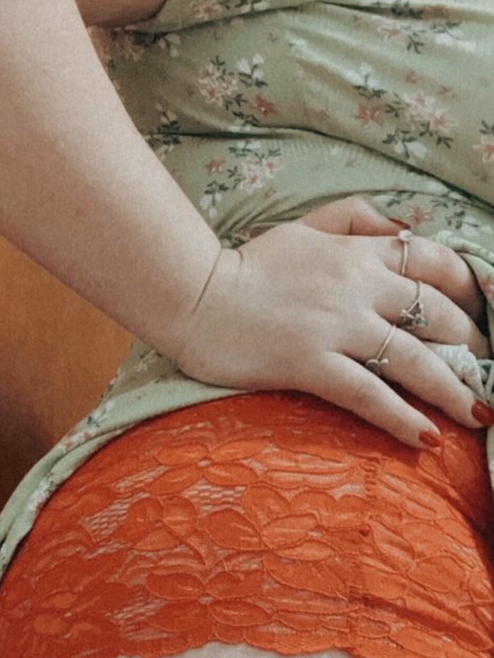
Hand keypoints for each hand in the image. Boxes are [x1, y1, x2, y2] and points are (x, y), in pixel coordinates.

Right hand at [173, 196, 492, 448]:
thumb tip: (406, 225)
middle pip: (435, 313)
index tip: (487, 313)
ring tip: (480, 413)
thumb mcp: (305, 224)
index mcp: (359, 252)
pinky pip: (368, 394)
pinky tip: (428, 439)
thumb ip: (356, 218)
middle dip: (473, 344)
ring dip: (454, 389)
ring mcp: (336, 328)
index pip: (434, 262)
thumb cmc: (248, 264)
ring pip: (412, 358)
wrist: (194, 294)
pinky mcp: (310, 365)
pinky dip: (401, 417)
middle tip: (488, 370)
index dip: (471, 288)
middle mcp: (358, 287)